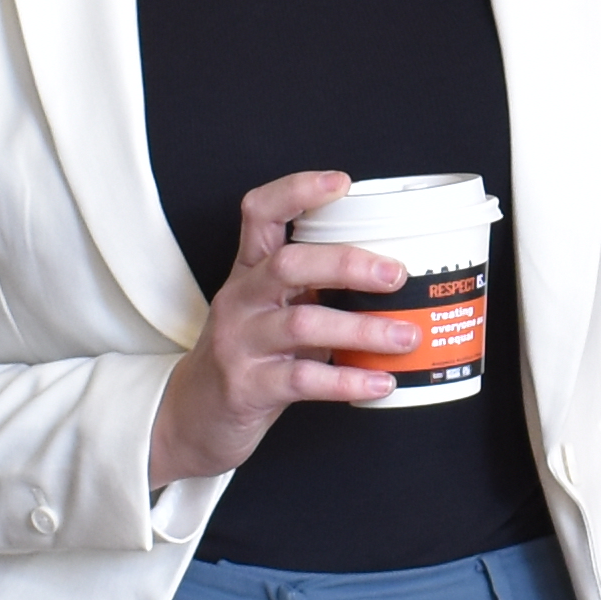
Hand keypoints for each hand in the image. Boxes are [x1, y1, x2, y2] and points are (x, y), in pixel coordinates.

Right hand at [148, 166, 400, 492]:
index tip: (342, 182)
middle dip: (348, 265)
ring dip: (362, 329)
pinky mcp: (246, 387)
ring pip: (301, 324)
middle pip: (288, 265)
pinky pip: (302, 379)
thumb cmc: (248, 359)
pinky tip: (380, 382)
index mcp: (248, 273)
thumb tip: (394, 284)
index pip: (259, 213)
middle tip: (396, 275)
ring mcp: (239, 343)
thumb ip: (317, 294)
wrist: (194, 417)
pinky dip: (347, 381)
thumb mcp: (272, 314)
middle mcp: (239, 300)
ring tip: (405, 336)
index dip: (297, 191)